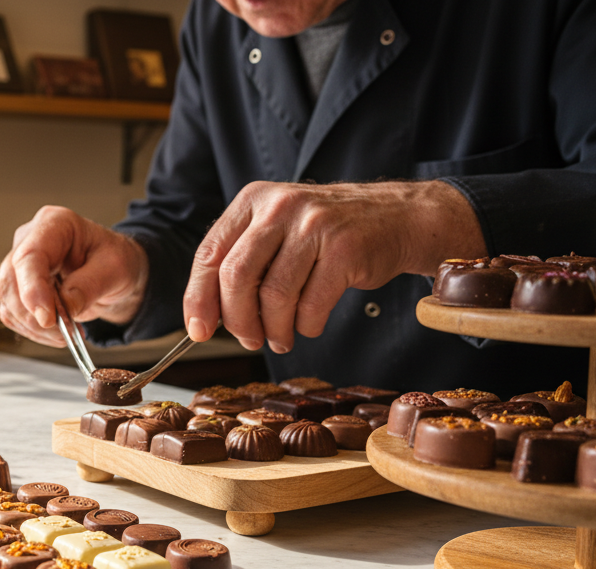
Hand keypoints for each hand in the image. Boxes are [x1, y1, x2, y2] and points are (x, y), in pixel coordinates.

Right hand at [0, 206, 149, 346]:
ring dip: (34, 326)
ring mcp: (20, 264)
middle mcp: (30, 240)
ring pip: (7, 301)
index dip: (33, 290)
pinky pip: (11, 314)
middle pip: (10, 281)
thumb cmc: (115, 260)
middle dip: (33, 315)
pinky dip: (31, 330)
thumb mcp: (116, 269)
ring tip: (67, 332)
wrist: (112, 273)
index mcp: (55, 224)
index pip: (30, 256)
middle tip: (64, 332)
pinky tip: (56, 332)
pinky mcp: (18, 288)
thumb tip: (64, 308)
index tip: (47, 318)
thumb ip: (89, 286)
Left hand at [182, 180, 483, 351]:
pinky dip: (305, 326)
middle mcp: (281, 206)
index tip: (198, 330)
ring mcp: (314, 225)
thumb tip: (204, 318)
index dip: (198, 298)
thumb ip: (242, 263)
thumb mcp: (279, 231)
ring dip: (274, 329)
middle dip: (237, 320)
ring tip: (281, 338)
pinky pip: (310, 305)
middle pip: (236, 276)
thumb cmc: (328, 234)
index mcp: (254, 200)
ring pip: (274, 295)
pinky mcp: (344, 249)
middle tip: (248, 340)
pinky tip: (308, 324)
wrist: (398, 218)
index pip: (210, 254)